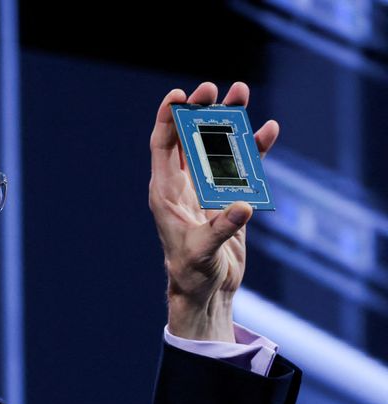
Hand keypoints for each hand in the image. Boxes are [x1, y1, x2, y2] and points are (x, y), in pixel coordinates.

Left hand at [149, 82, 278, 341]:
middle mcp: (182, 185)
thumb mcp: (203, 251)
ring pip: (215, 145)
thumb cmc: (192, 272)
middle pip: (188, 138)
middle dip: (199, 111)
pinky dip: (253, 148)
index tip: (178, 95)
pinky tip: (267, 130)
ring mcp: (205, 188)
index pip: (162, 146)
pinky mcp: (227, 196)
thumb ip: (221, 230)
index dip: (167, 119)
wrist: (206, 290)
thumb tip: (244, 207)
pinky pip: (240, 165)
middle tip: (213, 88)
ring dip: (227, 121)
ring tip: (240, 92)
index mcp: (164, 192)